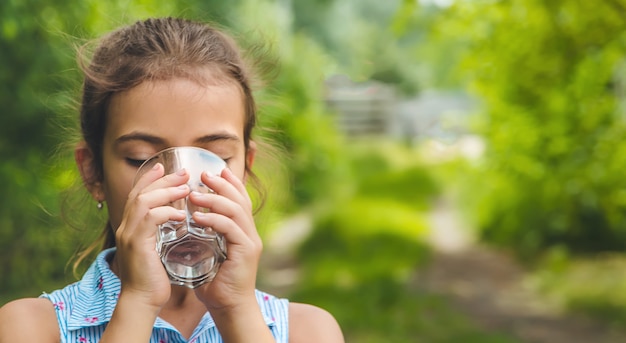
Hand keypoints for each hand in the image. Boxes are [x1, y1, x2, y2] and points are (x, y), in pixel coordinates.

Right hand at [113, 163, 189, 309]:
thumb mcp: (158, 249)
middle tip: (183, 172)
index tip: (165, 167)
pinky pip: (150, 219)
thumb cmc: (154, 278)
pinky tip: (181, 214)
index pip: (137, 195)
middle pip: (140, 193)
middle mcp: (126, 227)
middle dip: (162, 180)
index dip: (150, 179)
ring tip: (186, 189)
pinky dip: (166, 212)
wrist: (142, 301)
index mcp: (131, 227)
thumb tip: (178, 221)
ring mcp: (129, 235)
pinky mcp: (136, 244)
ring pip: (143, 201)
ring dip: (166, 192)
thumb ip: (162, 233)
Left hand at [189, 168, 261, 310]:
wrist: (229, 307)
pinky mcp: (246, 251)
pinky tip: (198, 217)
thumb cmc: (215, 283)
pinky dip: (214, 220)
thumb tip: (188, 221)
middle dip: (222, 184)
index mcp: (243, 231)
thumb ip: (205, 236)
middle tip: (203, 175)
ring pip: (237, 210)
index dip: (230, 183)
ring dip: (215, 199)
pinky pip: (231, 228)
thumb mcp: (209, 253)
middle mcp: (250, 233)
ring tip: (195, 195)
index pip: (240, 200)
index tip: (215, 170)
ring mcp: (251, 241)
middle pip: (241, 199)